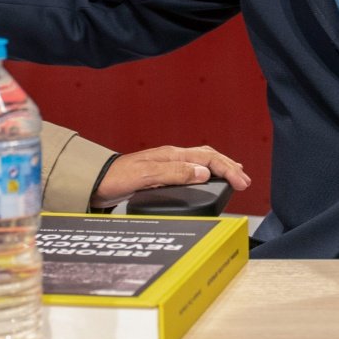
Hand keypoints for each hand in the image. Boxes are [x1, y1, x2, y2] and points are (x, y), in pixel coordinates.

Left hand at [91, 145, 250, 207]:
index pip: (207, 158)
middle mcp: (171, 157)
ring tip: (233, 178)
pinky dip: (206, 175)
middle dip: (229, 166)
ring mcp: (166, 166)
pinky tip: (207, 181)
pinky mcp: (161, 176)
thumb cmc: (115, 178)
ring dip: (219, 169)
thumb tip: (204, 172)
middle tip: (245, 180)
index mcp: (170, 155)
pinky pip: (191, 171)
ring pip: (200, 162)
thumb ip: (175, 173)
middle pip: (207, 156)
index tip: (242, 182)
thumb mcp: (147, 176)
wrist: (94, 184)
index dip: (227, 169)